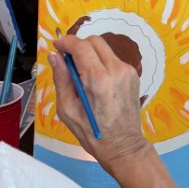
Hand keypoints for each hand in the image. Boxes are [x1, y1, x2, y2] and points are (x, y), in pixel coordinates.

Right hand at [48, 34, 151, 171]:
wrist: (124, 146)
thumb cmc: (93, 133)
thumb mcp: (67, 109)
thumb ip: (61, 78)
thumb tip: (54, 56)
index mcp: (98, 79)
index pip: (80, 46)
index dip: (66, 42)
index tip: (56, 45)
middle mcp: (116, 70)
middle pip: (94, 41)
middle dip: (78, 46)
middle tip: (67, 61)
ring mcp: (128, 71)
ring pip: (104, 48)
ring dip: (90, 54)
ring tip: (81, 75)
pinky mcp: (133, 75)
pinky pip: (113, 59)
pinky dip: (101, 62)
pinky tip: (96, 81)